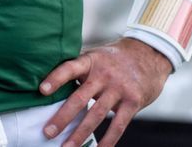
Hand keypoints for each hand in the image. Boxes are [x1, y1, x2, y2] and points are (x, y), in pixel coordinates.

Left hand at [40, 38, 171, 146]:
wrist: (150, 54)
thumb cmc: (116, 59)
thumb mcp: (97, 56)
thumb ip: (79, 69)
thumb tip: (49, 83)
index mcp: (91, 61)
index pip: (70, 68)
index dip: (56, 78)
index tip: (41, 90)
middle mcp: (104, 74)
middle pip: (80, 97)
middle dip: (62, 117)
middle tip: (48, 132)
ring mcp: (119, 88)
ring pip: (96, 115)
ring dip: (80, 133)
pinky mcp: (133, 101)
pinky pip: (118, 125)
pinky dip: (107, 140)